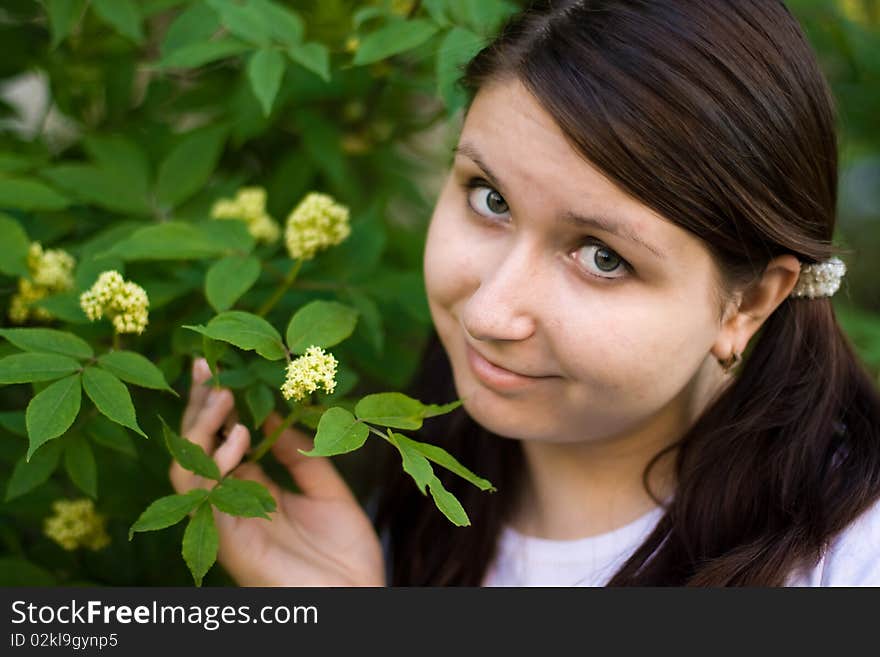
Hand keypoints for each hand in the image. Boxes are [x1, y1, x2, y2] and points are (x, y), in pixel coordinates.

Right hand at [170, 357, 385, 586]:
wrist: (357, 598)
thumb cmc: (344, 552)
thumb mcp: (327, 489)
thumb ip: (299, 455)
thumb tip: (278, 413)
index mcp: (255, 491)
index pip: (223, 440)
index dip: (219, 406)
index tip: (221, 367)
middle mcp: (232, 503)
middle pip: (199, 448)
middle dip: (199, 407)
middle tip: (206, 366)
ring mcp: (225, 520)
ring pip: (188, 467)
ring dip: (201, 427)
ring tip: (223, 394)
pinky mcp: (226, 537)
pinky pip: (204, 494)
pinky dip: (215, 461)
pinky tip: (236, 436)